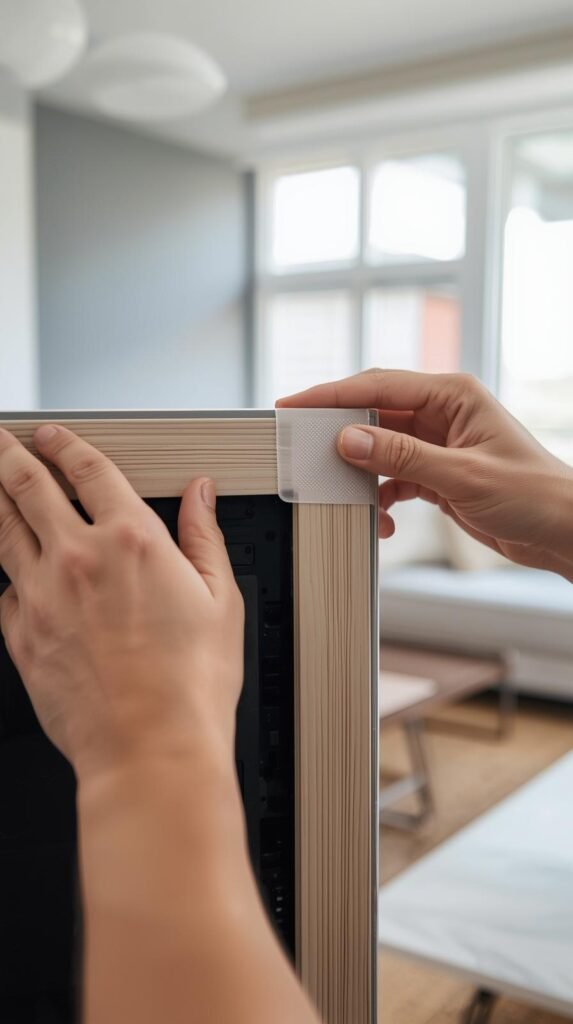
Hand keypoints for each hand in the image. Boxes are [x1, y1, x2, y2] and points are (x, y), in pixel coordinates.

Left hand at [0, 424, 243, 781]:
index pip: (88, 469)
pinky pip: (1, 589)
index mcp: (131, 540)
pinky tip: (10, 572)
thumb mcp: (220, 600)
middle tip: (2, 440)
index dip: (66, 444)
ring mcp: (40, 595)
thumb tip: (200, 496)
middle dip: (10, 455)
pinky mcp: (19, 634)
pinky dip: (6, 573)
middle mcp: (78, 558)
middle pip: (27, 486)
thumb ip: (205, 537)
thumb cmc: (190, 685)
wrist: (150, 748)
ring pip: (2, 528)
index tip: (55, 437)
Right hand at [277, 369, 572, 578]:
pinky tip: (382, 518)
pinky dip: (382, 496)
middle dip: (340, 433)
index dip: (331, 395)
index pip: (378, 386)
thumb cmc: (532, 494)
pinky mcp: (438, 473)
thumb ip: (402, 456)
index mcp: (452, 395)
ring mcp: (438, 444)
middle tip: (304, 450)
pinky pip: (394, 476)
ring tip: (347, 495)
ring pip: (380, 448)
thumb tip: (350, 439)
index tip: (294, 404)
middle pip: (374, 413)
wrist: (561, 531)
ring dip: (363, 473)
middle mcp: (443, 413)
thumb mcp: (462, 475)